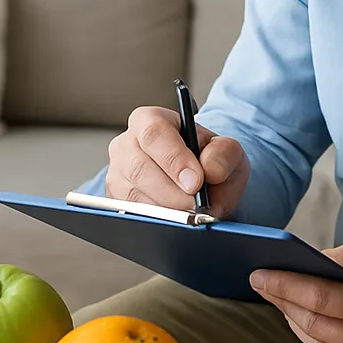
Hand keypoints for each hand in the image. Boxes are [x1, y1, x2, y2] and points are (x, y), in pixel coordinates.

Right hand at [106, 106, 250, 217]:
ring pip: (132, 196)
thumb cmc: (208, 159)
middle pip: (139, 168)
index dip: (174, 159)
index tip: (196, 181)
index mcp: (151, 120)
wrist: (202, 181)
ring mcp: (117, 174)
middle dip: (171, 192)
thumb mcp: (226, 150)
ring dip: (164, 210)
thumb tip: (210, 170)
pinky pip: (130, 215)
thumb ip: (224, 154)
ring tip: (189, 215)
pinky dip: (155, 222)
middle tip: (196, 206)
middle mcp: (126, 144)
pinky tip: (174, 222)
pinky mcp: (116, 201)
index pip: (154, 134)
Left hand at [249, 242, 342, 342]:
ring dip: (292, 319)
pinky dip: (311, 339)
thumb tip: (316, 258)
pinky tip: (304, 318)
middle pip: (312, 324)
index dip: (286, 285)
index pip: (321, 299)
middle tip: (261, 280)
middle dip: (281, 299)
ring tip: (279, 295)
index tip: (261, 272)